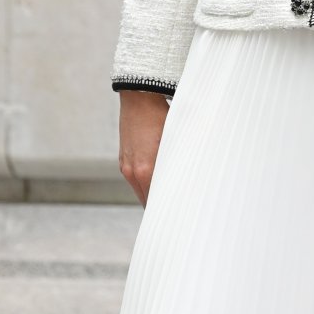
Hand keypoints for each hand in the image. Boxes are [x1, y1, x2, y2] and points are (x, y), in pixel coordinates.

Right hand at [117, 89, 171, 206]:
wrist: (139, 97)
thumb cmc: (160, 116)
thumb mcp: (175, 140)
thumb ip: (179, 163)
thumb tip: (190, 178)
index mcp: (145, 169)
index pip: (155, 202)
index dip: (167, 210)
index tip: (178, 215)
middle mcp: (132, 171)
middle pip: (146, 200)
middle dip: (160, 206)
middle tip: (176, 211)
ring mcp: (126, 165)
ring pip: (140, 190)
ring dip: (152, 194)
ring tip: (169, 197)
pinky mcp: (123, 159)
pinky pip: (135, 179)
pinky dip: (146, 183)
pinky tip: (158, 180)